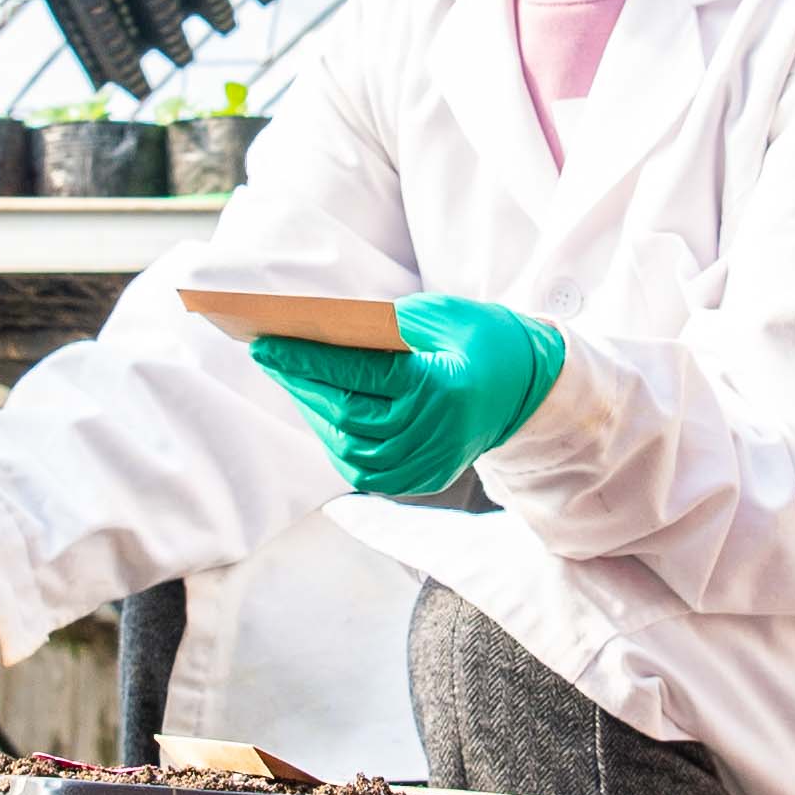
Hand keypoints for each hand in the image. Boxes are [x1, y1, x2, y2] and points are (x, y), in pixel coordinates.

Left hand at [247, 293, 567, 497]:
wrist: (529, 386)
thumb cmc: (481, 339)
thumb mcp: (439, 316)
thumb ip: (382, 326)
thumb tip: (317, 333)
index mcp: (441, 388)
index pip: (358, 374)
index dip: (307, 360)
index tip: (266, 344)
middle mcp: (435, 433)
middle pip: (347, 414)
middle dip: (302, 384)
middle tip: (268, 358)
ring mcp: (431, 462)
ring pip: (351, 449)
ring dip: (316, 415)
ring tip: (293, 382)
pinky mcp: (427, 478)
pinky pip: (368, 469)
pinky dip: (339, 442)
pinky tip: (323, 412)